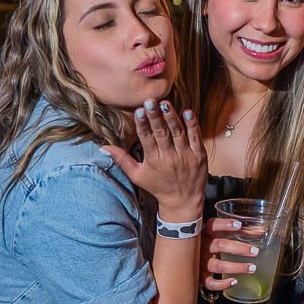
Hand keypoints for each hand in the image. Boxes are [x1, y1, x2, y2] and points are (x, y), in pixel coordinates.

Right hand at [104, 99, 206, 219]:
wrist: (183, 201)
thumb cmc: (158, 186)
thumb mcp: (137, 176)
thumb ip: (122, 160)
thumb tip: (103, 147)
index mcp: (153, 161)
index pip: (146, 139)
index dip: (143, 125)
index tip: (139, 111)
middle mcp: (170, 158)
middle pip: (161, 134)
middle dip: (156, 117)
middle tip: (150, 101)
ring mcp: (186, 156)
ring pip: (178, 133)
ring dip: (172, 117)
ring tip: (165, 103)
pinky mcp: (199, 156)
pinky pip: (196, 138)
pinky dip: (192, 126)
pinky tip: (188, 113)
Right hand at [200, 217, 257, 290]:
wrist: (185, 258)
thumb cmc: (209, 242)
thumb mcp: (221, 233)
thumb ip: (242, 231)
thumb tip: (263, 231)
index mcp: (205, 233)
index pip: (213, 226)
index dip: (225, 224)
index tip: (239, 225)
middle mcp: (202, 247)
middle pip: (220, 245)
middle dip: (240, 248)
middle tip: (255, 251)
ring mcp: (200, 262)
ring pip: (218, 266)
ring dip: (237, 267)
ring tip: (252, 268)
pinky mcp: (199, 276)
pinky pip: (210, 283)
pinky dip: (222, 284)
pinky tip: (234, 282)